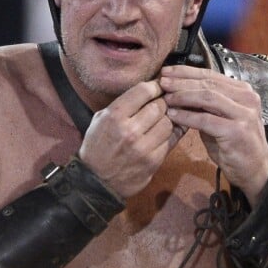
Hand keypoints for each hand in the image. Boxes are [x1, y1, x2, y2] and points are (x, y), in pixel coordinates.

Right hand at [78, 80, 183, 197]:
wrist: (96, 181)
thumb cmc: (97, 146)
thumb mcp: (101, 118)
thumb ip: (122, 104)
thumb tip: (148, 91)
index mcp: (114, 116)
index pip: (144, 91)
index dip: (155, 86)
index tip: (158, 86)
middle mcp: (130, 130)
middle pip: (159, 105)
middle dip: (163, 102)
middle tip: (163, 102)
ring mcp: (143, 147)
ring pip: (168, 122)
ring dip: (168, 118)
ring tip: (162, 118)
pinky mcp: (153, 161)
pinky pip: (170, 140)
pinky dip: (171, 134)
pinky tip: (165, 131)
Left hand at [159, 65, 267, 207]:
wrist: (253, 170)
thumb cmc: (232, 142)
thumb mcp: (219, 116)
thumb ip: (204, 103)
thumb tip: (175, 89)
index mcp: (242, 90)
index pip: (210, 74)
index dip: (186, 72)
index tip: (167, 71)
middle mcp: (246, 98)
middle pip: (208, 83)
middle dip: (182, 81)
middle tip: (162, 82)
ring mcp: (244, 114)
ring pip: (207, 97)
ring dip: (183, 96)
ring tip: (166, 97)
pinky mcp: (237, 131)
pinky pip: (206, 119)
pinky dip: (187, 116)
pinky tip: (173, 115)